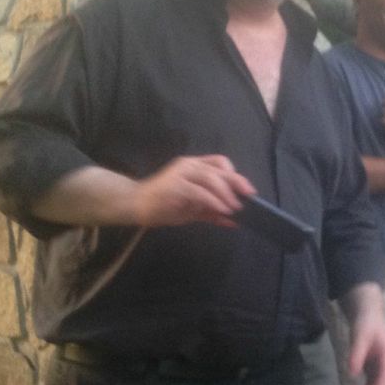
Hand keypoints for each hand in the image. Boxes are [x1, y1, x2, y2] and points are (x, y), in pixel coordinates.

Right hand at [131, 155, 254, 226]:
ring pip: (211, 177)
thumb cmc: (164, 206)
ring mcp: (181, 173)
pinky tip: (223, 210)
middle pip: (219, 169)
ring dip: (227, 194)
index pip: (219, 162)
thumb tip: (234, 222)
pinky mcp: (175, 186)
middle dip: (237, 182)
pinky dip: (214, 201)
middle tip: (249, 197)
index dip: (235, 174)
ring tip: (236, 208)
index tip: (246, 190)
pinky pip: (200, 191)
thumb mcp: (192, 210)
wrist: (135, 205)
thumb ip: (212, 213)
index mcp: (193, 166)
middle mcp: (189, 165)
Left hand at [347, 314, 384, 384]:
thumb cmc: (366, 323)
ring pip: (377, 379)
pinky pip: (371, 376)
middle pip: (383, 379)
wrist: (367, 312)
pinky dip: (367, 384)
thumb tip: (352, 373)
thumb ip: (357, 355)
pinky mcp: (373, 361)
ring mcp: (380, 361)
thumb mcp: (360, 337)